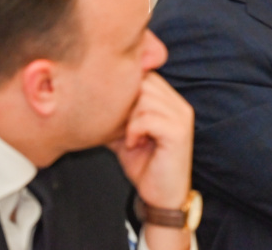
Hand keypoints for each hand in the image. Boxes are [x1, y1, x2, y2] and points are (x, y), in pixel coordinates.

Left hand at [110, 73, 193, 249]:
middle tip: (121, 127)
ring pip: (144, 99)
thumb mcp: (126, 135)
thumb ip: (117, 115)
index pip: (146, 76)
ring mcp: (181, 117)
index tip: (116, 114)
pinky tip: (133, 143)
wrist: (162, 196)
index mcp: (171, 102)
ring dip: (129, 119)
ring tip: (129, 137)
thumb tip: (90, 101)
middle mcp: (180, 105)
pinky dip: (134, 131)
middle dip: (125, 103)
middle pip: (144, 82)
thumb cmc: (146, 166)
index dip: (126, 90)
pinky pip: (147, 118)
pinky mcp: (178, 132)